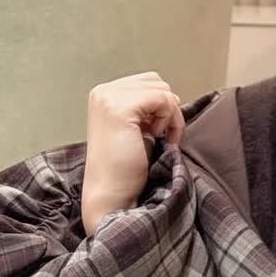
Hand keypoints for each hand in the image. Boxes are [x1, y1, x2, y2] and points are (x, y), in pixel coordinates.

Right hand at [80, 71, 184, 235]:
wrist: (111, 194)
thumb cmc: (125, 167)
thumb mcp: (135, 127)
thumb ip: (145, 107)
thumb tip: (173, 96)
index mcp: (103, 95)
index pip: (149, 82)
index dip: (162, 105)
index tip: (158, 132)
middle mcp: (102, 92)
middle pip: (157, 82)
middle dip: (167, 108)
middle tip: (161, 135)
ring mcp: (108, 99)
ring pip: (163, 89)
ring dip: (170, 115)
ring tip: (157, 137)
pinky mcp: (119, 109)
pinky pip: (163, 99)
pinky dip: (169, 119)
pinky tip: (156, 138)